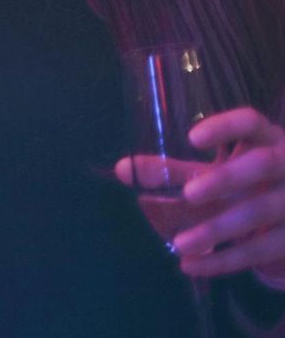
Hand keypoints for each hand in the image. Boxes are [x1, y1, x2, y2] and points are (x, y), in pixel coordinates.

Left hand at [116, 107, 284, 282]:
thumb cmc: (246, 184)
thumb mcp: (216, 173)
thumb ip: (173, 171)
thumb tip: (122, 169)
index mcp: (266, 139)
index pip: (251, 123)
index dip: (225, 128)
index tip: (192, 138)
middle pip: (262, 165)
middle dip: (226, 178)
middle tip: (189, 194)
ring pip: (260, 212)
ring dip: (218, 228)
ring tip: (180, 244)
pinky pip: (263, 249)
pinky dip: (226, 260)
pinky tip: (193, 266)